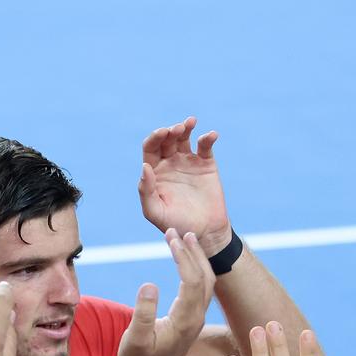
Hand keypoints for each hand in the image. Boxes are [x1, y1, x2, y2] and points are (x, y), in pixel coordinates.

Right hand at [119, 229, 213, 355]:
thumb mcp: (134, 339)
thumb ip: (142, 313)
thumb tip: (149, 284)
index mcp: (185, 319)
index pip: (192, 280)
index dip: (183, 257)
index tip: (170, 238)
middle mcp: (197, 316)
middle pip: (205, 276)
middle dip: (193, 251)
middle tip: (177, 232)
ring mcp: (197, 317)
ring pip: (207, 281)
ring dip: (197, 258)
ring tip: (184, 238)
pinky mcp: (193, 317)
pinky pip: (201, 287)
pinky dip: (195, 268)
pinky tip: (184, 259)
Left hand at [139, 117, 231, 254]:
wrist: (204, 232)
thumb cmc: (175, 224)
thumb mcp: (155, 212)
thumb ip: (146, 191)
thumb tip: (144, 167)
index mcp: (154, 172)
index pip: (150, 148)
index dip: (154, 137)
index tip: (162, 133)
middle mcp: (169, 163)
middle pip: (167, 139)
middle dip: (170, 131)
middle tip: (176, 129)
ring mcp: (188, 162)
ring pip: (184, 138)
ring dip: (185, 128)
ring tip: (189, 123)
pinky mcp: (206, 164)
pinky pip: (205, 146)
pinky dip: (208, 138)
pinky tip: (211, 135)